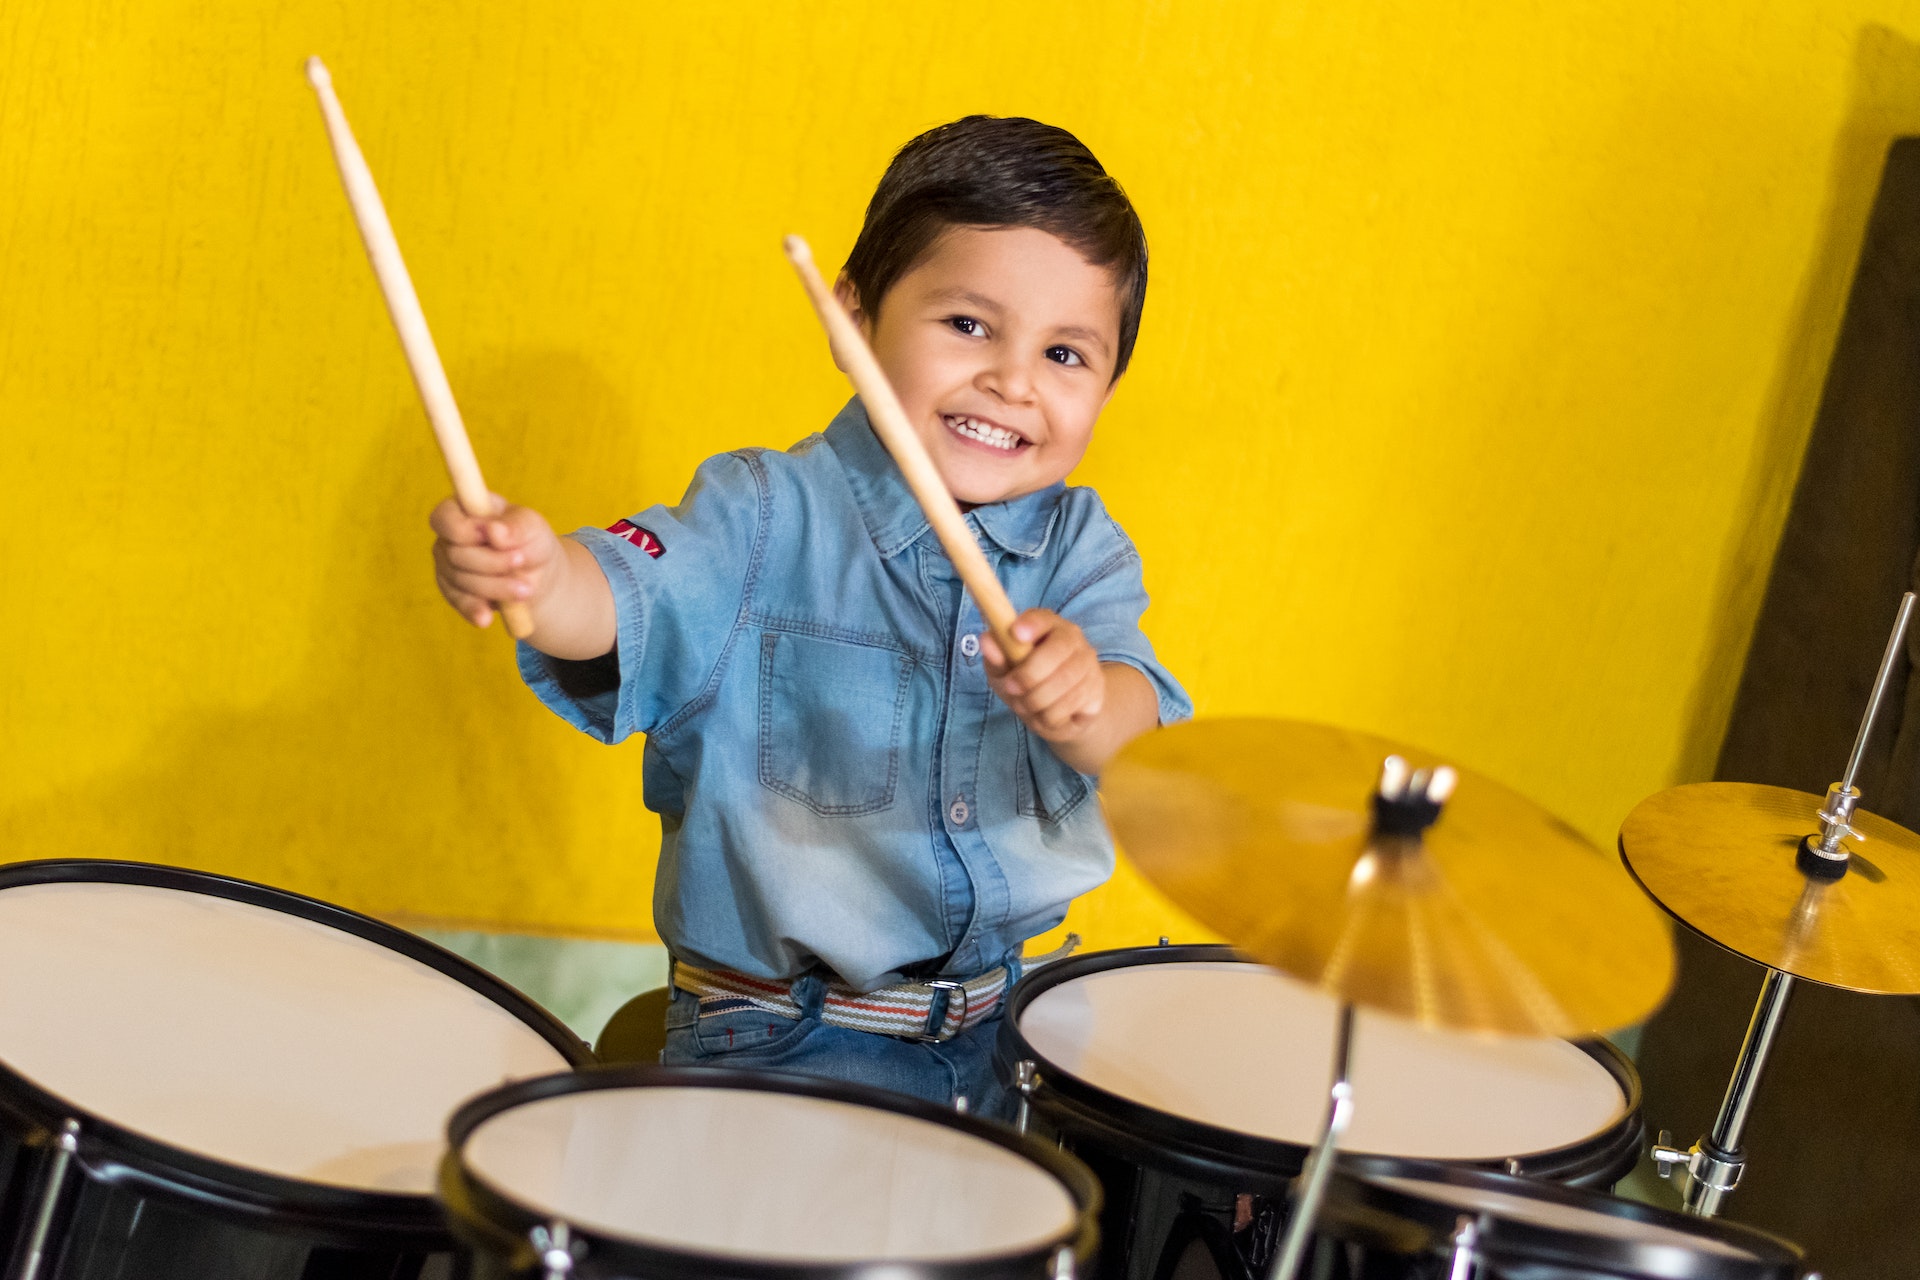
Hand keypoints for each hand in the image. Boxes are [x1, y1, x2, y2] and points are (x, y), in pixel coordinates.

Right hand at [429, 496, 564, 628]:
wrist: (537, 575)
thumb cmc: (531, 541)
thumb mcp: (534, 528)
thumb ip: (516, 526)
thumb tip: (494, 530)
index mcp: (463, 510)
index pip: (444, 517)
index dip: (463, 529)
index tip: (491, 536)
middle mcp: (449, 538)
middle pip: (455, 554)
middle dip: (491, 562)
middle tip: (520, 562)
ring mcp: (448, 566)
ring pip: (460, 580)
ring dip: (494, 586)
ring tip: (525, 589)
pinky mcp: (454, 592)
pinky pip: (459, 602)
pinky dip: (475, 609)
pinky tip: (486, 619)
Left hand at [982, 610, 1104, 742]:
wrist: (1061, 711)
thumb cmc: (1026, 681)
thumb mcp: (1004, 670)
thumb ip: (995, 657)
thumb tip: (986, 640)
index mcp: (1048, 625)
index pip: (1043, 618)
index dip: (1031, 624)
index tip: (1016, 633)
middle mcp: (1073, 640)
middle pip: (1055, 654)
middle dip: (1028, 675)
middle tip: (1011, 687)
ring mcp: (1089, 665)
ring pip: (1062, 685)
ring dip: (1035, 702)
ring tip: (1026, 704)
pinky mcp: (1097, 691)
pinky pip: (1070, 708)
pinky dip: (1050, 717)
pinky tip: (1046, 713)